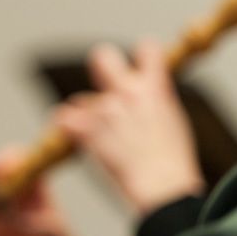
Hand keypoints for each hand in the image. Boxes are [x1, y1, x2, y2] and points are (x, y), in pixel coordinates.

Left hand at [55, 40, 203, 216]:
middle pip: (102, 57)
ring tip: (100, 137)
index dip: (143, 55)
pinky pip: (63, 118)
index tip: (141, 66)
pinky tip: (75, 138)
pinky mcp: (85, 129)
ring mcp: (104, 109)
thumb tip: (148, 99)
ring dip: (85, 115)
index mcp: (155, 88)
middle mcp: (126, 92)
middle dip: (102, 66)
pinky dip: (67, 128)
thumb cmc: (172, 163)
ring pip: (80, 100)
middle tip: (105, 83)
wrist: (161, 186)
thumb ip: (155, 103)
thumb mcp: (173, 122)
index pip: (147, 50)